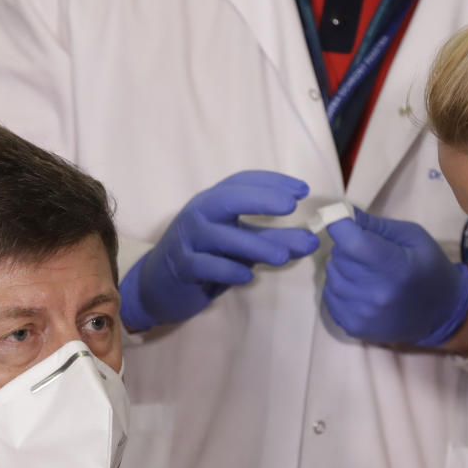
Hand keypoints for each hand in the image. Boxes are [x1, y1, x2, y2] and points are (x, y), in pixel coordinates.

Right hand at [120, 171, 318, 328]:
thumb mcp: (238, 246)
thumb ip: (269, 241)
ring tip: (284, 256)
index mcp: (213, 202)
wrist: (158, 285)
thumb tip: (310, 240)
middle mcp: (199, 214)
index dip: (272, 182)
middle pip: (228, 198)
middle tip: (291, 206)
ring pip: (222, 236)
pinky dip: (228, 270)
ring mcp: (188, 239)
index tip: (302, 190)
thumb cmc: (205, 259)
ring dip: (255, 245)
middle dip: (261, 199)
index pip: (242, 182)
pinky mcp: (181, 267)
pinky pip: (205, 265)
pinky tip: (248, 277)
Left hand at [322, 209, 467, 345]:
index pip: (351, 241)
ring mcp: (362, 314)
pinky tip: (360, 288)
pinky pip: (329, 296)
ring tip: (365, 271)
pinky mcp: (353, 327)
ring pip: (331, 275)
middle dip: (346, 246)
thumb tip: (341, 212)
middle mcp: (376, 294)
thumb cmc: (428, 267)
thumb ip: (376, 224)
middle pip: (339, 256)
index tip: (341, 219)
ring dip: (343, 267)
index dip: (340, 225)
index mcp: (395, 267)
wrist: (442, 314)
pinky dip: (340, 287)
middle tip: (366, 251)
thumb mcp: (412, 236)